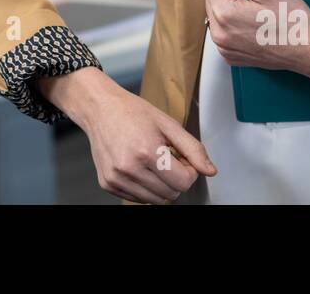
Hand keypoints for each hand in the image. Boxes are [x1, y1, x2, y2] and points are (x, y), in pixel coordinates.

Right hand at [40, 68, 216, 203]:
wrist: (99, 108)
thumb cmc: (131, 112)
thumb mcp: (168, 123)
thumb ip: (193, 148)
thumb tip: (209, 170)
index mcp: (146, 151)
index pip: (184, 183)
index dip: (189, 171)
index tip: (182, 158)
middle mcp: (129, 168)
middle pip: (171, 194)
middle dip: (176, 179)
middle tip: (167, 158)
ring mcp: (116, 178)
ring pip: (155, 200)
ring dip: (161, 185)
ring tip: (152, 161)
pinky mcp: (107, 184)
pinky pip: (138, 198)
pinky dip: (144, 187)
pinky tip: (139, 167)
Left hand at [202, 0, 309, 81]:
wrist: (308, 50)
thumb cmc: (292, 20)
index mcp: (223, 12)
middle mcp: (218, 33)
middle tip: (256, 2)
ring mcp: (224, 47)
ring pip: (216, 15)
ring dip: (231, 11)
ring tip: (257, 15)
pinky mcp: (230, 56)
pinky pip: (224, 33)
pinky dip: (235, 28)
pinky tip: (255, 28)